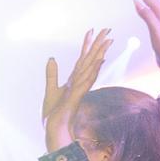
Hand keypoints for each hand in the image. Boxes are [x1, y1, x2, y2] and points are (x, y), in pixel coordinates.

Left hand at [42, 28, 110, 153]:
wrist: (55, 131)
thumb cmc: (54, 115)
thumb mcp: (51, 90)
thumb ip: (52, 74)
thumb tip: (52, 58)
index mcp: (74, 80)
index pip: (82, 58)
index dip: (87, 44)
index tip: (92, 30)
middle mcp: (80, 82)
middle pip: (91, 59)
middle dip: (99, 44)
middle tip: (108, 28)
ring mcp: (80, 88)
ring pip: (92, 67)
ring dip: (100, 53)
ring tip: (108, 40)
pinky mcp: (76, 96)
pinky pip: (87, 81)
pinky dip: (93, 70)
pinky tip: (99, 60)